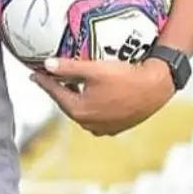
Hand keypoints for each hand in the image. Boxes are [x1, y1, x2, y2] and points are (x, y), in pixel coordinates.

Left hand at [30, 55, 174, 136]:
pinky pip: (95, 115)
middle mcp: (88, 124)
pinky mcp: (115, 127)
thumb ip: (68, 68)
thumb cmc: (125, 77)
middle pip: (67, 103)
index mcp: (79, 111)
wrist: (157, 87)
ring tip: (69, 83)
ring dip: (74, 97)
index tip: (34, 73)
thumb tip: (46, 65)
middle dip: (58, 90)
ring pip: (81, 110)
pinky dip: (90, 104)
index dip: (44, 81)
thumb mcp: (94, 69)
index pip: (55, 93)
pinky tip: (91, 94)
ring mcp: (103, 128)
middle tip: (50, 77)